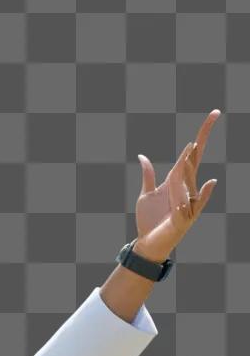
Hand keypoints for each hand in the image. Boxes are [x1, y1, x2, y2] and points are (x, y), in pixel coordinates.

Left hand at [133, 109, 220, 262]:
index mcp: (179, 180)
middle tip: (214, 113)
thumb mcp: (146, 194)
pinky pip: (195, 205)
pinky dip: (202, 195)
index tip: (214, 113)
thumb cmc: (149, 220)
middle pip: (194, 160)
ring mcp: (189, 202)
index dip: (202, 134)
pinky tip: (210, 182)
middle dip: (203, 138)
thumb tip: (142, 156)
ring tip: (183, 160)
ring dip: (183, 171)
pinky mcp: (185, 218)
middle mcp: (187, 188)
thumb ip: (148, 175)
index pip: (192, 154)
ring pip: (187, 180)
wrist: (146, 243)